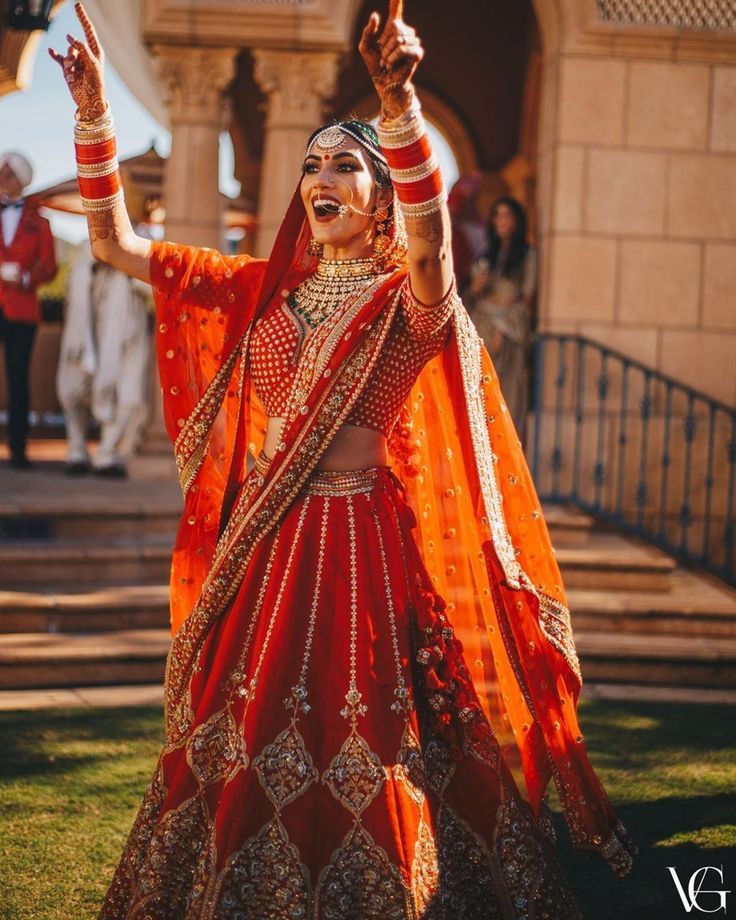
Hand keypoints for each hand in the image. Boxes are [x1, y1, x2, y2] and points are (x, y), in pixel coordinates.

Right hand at [49, 2, 105, 121]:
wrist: (89, 101)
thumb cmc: (96, 84)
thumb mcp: (93, 65)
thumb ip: (82, 49)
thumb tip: (69, 36)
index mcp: (95, 51)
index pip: (88, 30)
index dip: (83, 17)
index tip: (77, 4)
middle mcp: (85, 54)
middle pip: (74, 44)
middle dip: (74, 54)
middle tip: (77, 67)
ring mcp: (75, 60)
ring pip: (67, 53)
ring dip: (69, 63)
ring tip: (75, 75)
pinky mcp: (67, 68)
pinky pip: (59, 58)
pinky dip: (55, 55)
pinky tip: (51, 51)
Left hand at [359, 0, 423, 119]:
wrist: (383, 82)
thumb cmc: (375, 65)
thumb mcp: (365, 46)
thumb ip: (368, 31)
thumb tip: (375, 15)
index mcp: (393, 28)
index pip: (396, 9)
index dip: (397, 0)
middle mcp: (405, 32)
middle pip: (396, 26)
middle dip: (385, 42)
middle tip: (383, 55)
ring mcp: (413, 42)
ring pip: (400, 38)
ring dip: (388, 52)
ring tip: (387, 61)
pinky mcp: (417, 54)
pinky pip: (404, 48)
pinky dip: (394, 57)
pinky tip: (391, 64)